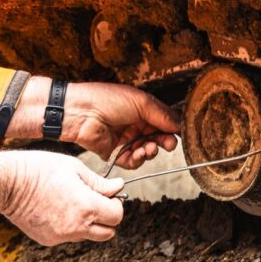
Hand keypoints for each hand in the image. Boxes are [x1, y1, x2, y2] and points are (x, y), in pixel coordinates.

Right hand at [0, 150, 123, 245]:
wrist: (8, 183)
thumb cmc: (40, 169)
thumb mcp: (75, 168)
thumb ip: (100, 182)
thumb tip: (118, 187)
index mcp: (86, 207)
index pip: (117, 216)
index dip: (116, 204)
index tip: (109, 195)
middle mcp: (75, 227)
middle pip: (107, 233)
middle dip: (107, 218)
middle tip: (98, 201)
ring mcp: (61, 236)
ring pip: (88, 235)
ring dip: (89, 223)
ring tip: (74, 202)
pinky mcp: (48, 240)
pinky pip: (68, 236)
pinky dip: (70, 226)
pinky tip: (58, 208)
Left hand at [9, 77, 179, 168]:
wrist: (80, 112)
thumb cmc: (107, 100)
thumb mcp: (141, 102)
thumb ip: (162, 115)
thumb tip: (179, 125)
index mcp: (142, 109)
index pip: (163, 121)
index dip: (171, 129)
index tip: (177, 134)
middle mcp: (134, 124)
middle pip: (157, 137)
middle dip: (164, 142)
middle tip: (167, 145)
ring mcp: (125, 139)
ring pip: (146, 151)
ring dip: (151, 151)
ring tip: (149, 148)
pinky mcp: (114, 153)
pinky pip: (131, 161)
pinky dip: (137, 159)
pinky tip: (138, 153)